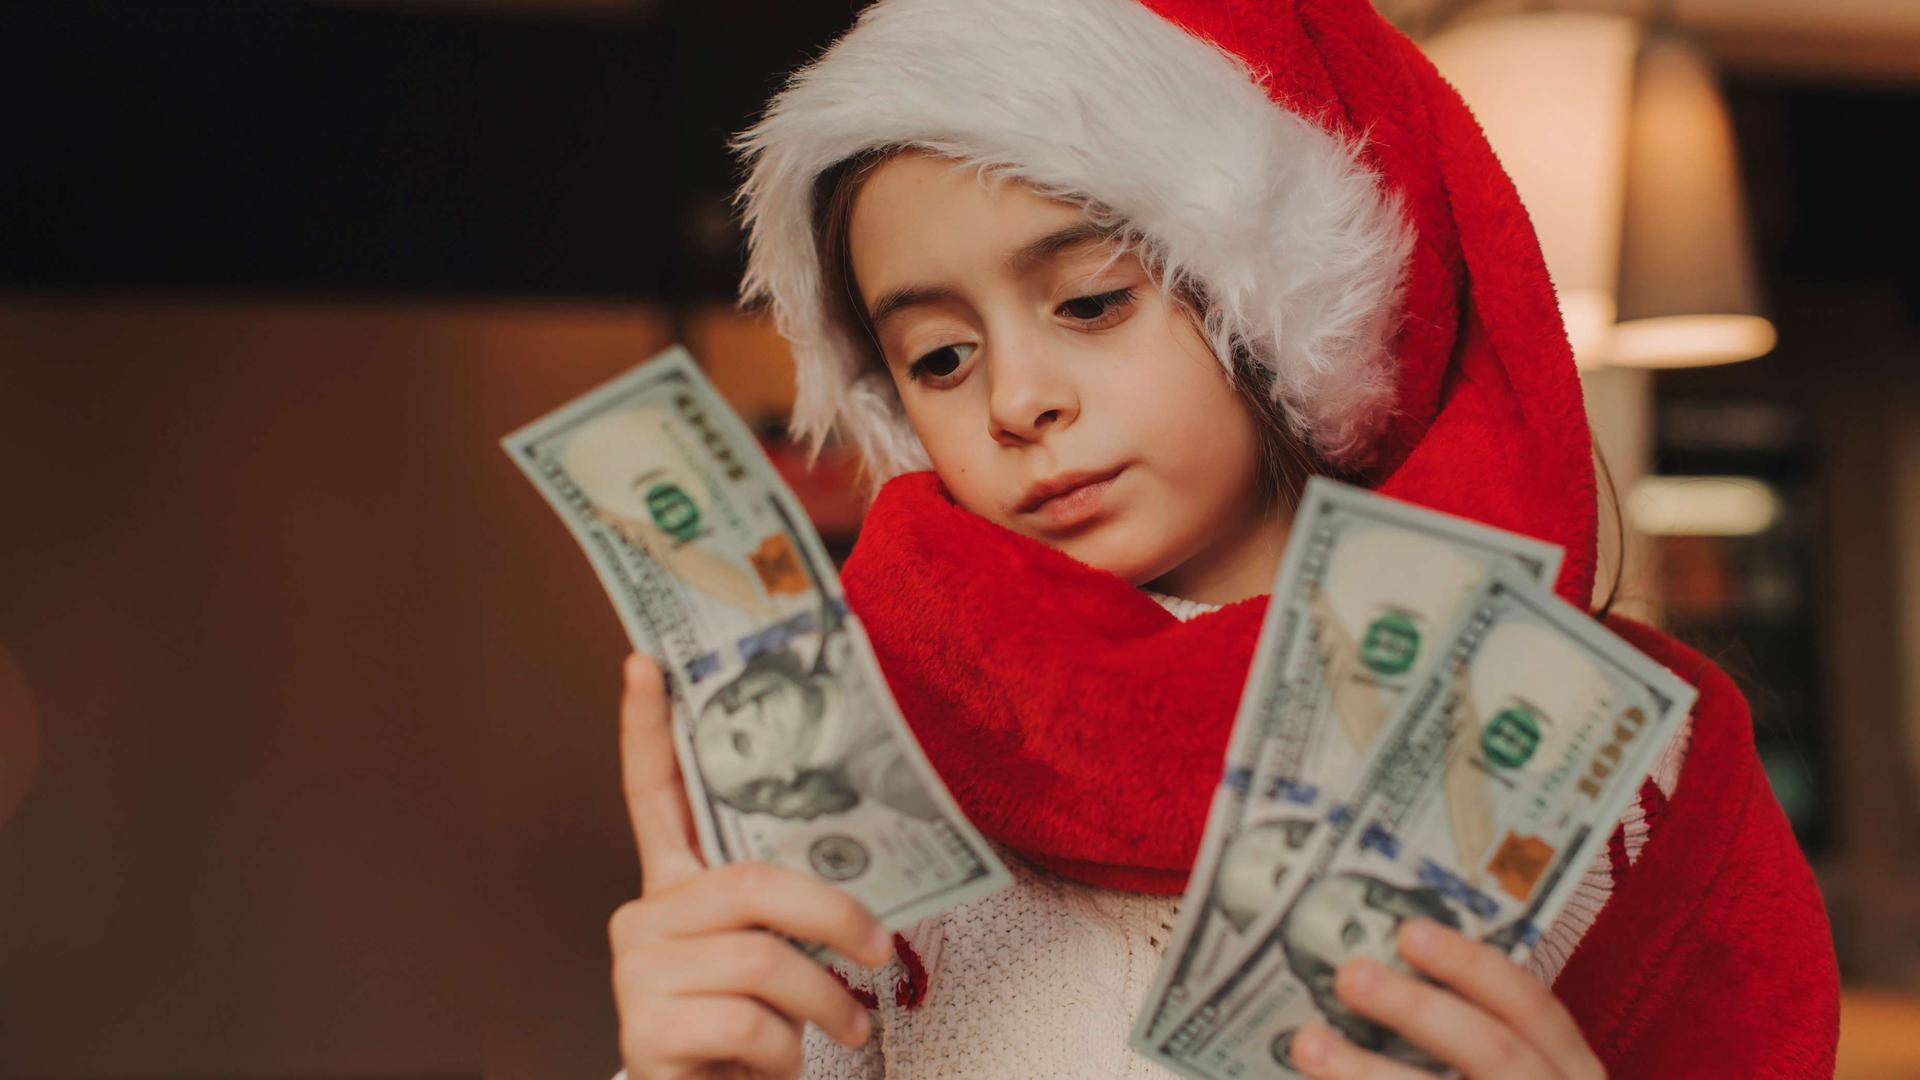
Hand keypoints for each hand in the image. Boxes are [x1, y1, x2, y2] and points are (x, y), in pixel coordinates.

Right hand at [608, 653, 893, 1078]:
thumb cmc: (754, 1035)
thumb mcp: (779, 962)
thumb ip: (790, 914)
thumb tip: (865, 901)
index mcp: (677, 890)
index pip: (656, 796)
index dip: (649, 729)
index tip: (644, 661)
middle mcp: (644, 917)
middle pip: (753, 884)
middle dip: (835, 916)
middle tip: (880, 952)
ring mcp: (635, 971)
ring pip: (762, 959)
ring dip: (822, 1005)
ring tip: (840, 1029)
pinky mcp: (643, 1026)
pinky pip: (747, 1020)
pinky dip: (785, 1051)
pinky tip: (774, 1063)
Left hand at [1289, 918, 1604, 1078]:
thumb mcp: (1526, 1079)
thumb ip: (1474, 1044)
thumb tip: (1382, 980)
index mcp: (1574, 1079)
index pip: (1535, 1011)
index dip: (1474, 968)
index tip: (1409, 933)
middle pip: (1495, 1052)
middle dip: (1418, 1010)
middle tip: (1347, 975)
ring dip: (1370, 1074)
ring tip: (1308, 1044)